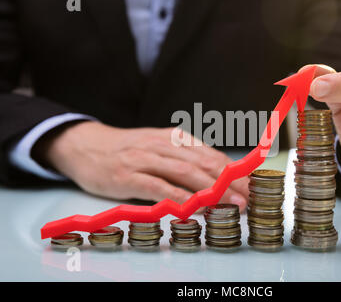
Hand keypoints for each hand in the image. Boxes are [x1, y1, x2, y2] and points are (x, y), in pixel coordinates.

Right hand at [34, 122, 248, 210]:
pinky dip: (179, 197)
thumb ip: (183, 158)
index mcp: (174, 138)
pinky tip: (194, 207)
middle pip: (203, 163)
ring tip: (231, 204)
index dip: (233, 171)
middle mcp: (163, 145)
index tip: (250, 185)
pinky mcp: (128, 176)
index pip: (210, 154)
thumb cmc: (127, 150)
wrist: (85, 145)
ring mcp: (145, 159)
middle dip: (231, 182)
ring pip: (185, 173)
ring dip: (212, 190)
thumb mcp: (158, 146)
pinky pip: (158, 187)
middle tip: (248, 198)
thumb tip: (215, 176)